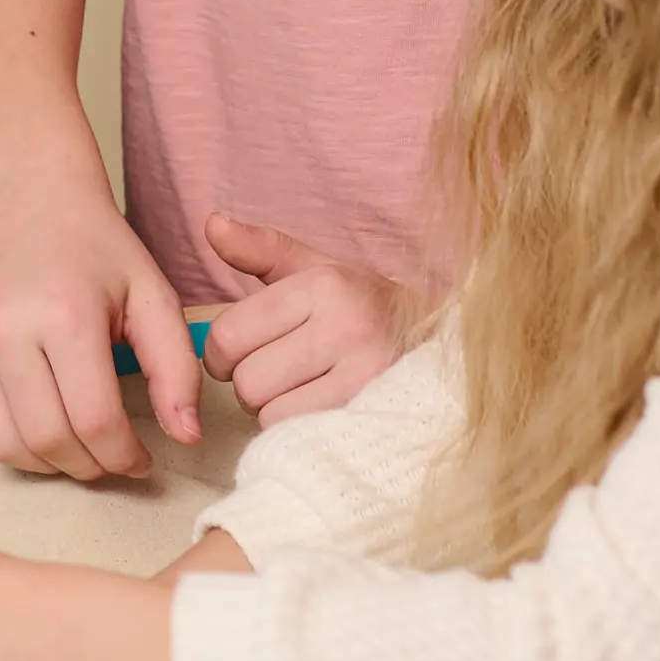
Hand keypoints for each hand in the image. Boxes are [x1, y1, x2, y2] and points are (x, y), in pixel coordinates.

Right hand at [0, 168, 202, 482]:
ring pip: (3, 445)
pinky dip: (9, 439)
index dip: (125, 457)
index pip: (94, 422)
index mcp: (63, 314)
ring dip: (47, 463)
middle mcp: (3, 330)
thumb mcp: (151, 292)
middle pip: (47, 441)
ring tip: (76, 445)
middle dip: (89, 466)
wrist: (22, 190)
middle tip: (111, 455)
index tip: (141, 460)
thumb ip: (175, 368)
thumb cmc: (92, 242)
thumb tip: (186, 436)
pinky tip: (39, 420)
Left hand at [200, 216, 406, 422]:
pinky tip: (321, 410)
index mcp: (324, 285)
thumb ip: (263, 250)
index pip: (228, 335)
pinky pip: (299, 435)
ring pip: (270, 413)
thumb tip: (214, 224)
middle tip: (282, 377)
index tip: (243, 356)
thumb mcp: (319, 271)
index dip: (222, 355)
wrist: (445, 348)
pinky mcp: (374, 415)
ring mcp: (366, 375)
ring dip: (276, 411)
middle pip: (247, 381)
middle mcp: (347, 326)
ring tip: (305, 392)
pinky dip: (299, 431)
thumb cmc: (367, 309)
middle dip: (252, 386)